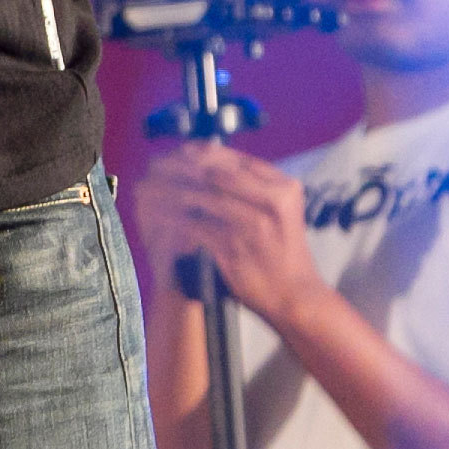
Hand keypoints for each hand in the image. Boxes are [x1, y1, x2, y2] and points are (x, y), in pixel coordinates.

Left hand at [131, 144, 319, 322]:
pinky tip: (159, 217)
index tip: (178, 154)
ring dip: (173, 192)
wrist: (295, 295)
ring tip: (153, 188)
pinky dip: (174, 220)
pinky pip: (194, 226)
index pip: (235, 159)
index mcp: (284, 188)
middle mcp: (271, 202)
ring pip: (201, 197)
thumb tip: (208, 154)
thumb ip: (252, 183)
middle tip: (157, 167)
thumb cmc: (283, 249)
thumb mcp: (280, 209)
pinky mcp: (234, 247)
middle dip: (183, 170)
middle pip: (215, 174)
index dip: (201, 155)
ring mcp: (252, 225)